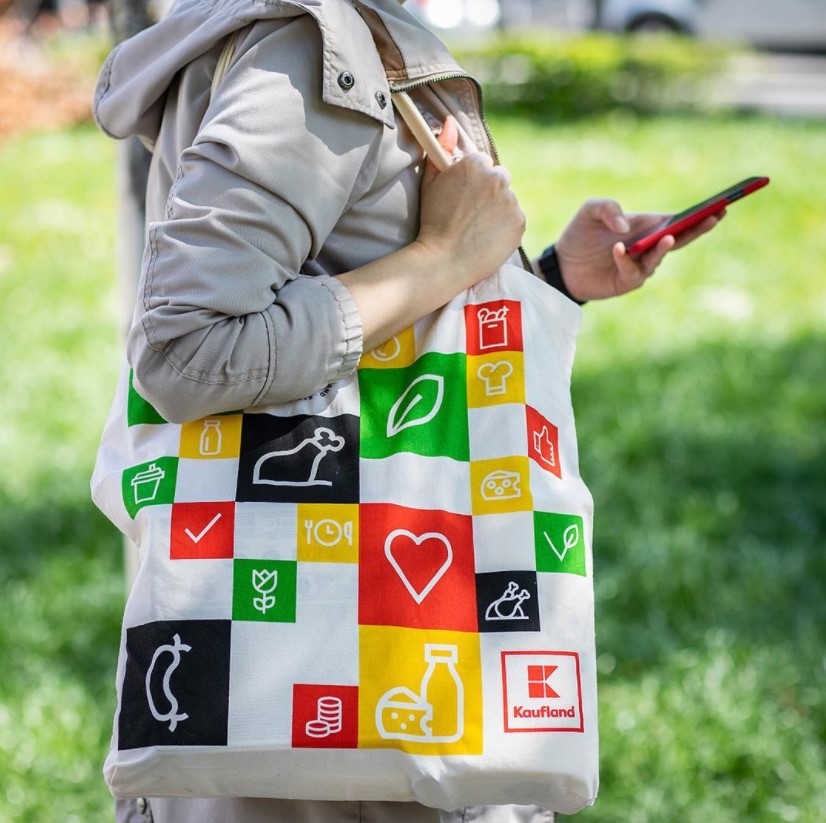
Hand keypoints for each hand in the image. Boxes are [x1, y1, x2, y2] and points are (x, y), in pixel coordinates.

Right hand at [415, 116, 525, 291]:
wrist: (443, 260)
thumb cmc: (433, 221)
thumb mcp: (430, 182)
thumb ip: (441, 148)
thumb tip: (449, 122)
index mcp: (476, 164)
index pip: (484, 164)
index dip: (473, 182)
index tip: (463, 198)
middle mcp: (497, 178)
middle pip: (500, 179)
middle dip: (489, 192)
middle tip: (472, 214)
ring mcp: (511, 201)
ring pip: (508, 200)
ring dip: (498, 210)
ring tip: (478, 229)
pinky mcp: (520, 222)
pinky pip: (515, 220)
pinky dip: (505, 228)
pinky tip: (487, 238)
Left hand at [553, 198, 723, 301]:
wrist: (561, 264)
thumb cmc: (580, 234)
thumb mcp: (590, 211)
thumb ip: (608, 208)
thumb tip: (626, 228)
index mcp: (647, 226)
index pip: (679, 220)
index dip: (700, 214)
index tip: (721, 204)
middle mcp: (648, 246)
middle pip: (680, 239)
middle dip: (698, 228)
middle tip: (714, 216)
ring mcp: (640, 265)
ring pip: (658, 257)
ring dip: (662, 247)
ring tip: (665, 235)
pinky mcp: (626, 281)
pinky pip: (633, 271)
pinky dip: (627, 260)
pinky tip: (619, 249)